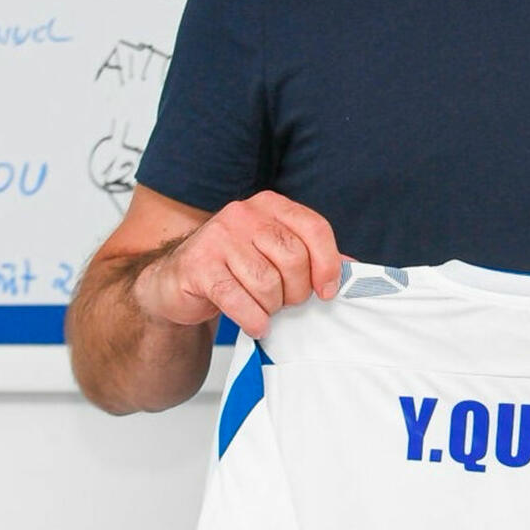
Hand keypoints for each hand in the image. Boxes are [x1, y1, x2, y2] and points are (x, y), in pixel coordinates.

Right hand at [132, 189, 342, 338]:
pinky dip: (253, 318)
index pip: (315, 228)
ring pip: (266, 281)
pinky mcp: (197, 266)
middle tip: (287, 302)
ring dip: (272, 306)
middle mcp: (243, 214)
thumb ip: (313, 258)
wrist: (176, 283)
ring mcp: (217, 237)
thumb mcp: (274, 254)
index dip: (328, 263)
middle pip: (293, 258)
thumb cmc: (233, 268)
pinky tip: (255, 324)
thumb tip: (353, 270)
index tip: (327, 291)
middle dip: (297, 290)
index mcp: (270, 205)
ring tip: (265, 308)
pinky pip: (237, 299)